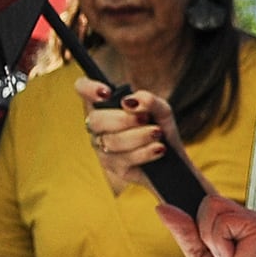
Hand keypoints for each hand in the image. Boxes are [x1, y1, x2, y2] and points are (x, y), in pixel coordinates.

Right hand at [78, 78, 187, 196]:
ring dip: (139, 136)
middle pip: (96, 120)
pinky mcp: (114, 168)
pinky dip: (146, 152)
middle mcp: (98, 126)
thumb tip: (130, 101)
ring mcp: (103, 148)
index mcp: (105, 106)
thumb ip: (149, 101)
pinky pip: (125, 159)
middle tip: (145, 119)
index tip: (108, 93)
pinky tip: (159, 148)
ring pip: (112, 141)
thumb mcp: (161, 111)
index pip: (83, 88)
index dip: (88, 88)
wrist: (172, 160)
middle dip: (123, 119)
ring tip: (157, 133)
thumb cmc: (160, 130)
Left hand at [151, 189, 255, 256]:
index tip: (205, 241)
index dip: (199, 217)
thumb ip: (183, 230)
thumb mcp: (197, 254)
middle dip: (204, 232)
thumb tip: (162, 207)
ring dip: (211, 239)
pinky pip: (222, 221)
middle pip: (209, 201)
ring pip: (213, 206)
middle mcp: (251, 218)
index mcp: (239, 223)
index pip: (209, 201)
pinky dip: (220, 243)